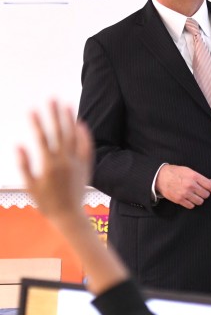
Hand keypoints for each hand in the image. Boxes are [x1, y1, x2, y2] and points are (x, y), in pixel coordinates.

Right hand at [17, 101, 92, 219]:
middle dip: (54, 114)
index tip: (32, 110)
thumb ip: (24, 165)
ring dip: (70, 120)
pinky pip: (87, 147)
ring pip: (74, 136)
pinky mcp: (86, 166)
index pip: (41, 139)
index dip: (37, 123)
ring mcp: (77, 163)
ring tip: (66, 105)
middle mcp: (64, 161)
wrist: (69, 215)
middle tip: (52, 99)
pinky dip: (84, 135)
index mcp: (48, 165)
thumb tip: (19, 146)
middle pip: (59, 132)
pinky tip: (81, 123)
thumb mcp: (30, 185)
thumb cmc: (46, 202)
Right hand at [156, 164, 210, 208]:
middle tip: (201, 191)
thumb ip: (201, 177)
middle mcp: (190, 185)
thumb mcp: (189, 171)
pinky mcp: (179, 200)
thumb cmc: (175, 173)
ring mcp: (185, 193)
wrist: (160, 177)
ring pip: (200, 202)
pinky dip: (192, 203)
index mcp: (194, 176)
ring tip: (194, 195)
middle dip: (205, 194)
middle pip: (206, 195)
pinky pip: (191, 206)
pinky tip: (189, 198)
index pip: (210, 185)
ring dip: (199, 199)